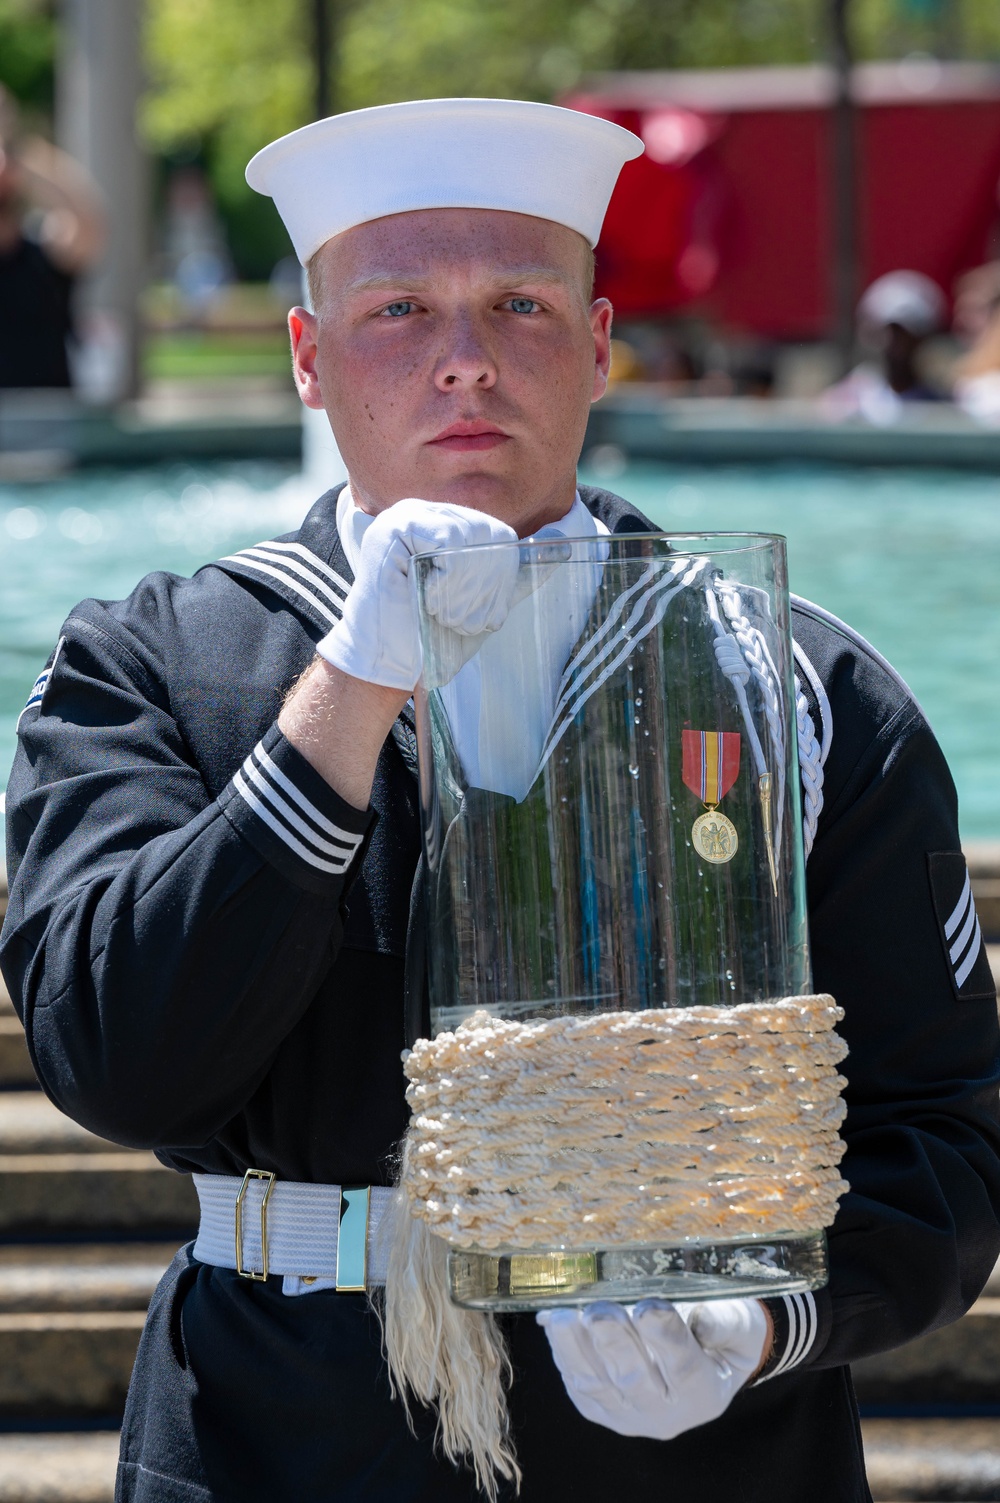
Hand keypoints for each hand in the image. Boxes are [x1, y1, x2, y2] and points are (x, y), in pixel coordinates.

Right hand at [317, 498, 519, 690]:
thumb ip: (518, 574)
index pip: (497, 534)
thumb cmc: (432, 632)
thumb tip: (566, 547)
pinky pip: (445, 542)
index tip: (483, 615)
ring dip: (462, 589)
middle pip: (485, 533)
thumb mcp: (485, 600)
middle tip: (462, 620)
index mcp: (448, 523)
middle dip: (481, 587)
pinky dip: (444, 581)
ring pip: (467, 538)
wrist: (392, 662)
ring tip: (444, 613)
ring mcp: (407, 515)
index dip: (498, 577)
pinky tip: (428, 601)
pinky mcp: (393, 528)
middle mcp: (427, 512)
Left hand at [537, 1298, 769, 1440]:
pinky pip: (580, 1389)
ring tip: (562, 1316)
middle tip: (598, 1310)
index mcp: (705, 1395)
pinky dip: (565, 1356)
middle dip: (613, 1342)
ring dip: (576, 1350)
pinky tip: (554, 1326)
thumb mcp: (738, 1325)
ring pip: (598, 1387)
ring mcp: (631, 1417)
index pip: (684, 1366)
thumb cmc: (724, 1334)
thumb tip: (699, 1319)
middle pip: (635, 1380)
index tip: (649, 1306)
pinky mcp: (603, 1411)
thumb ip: (722, 1322)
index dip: (665, 1336)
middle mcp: (667, 1416)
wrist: (708, 1362)